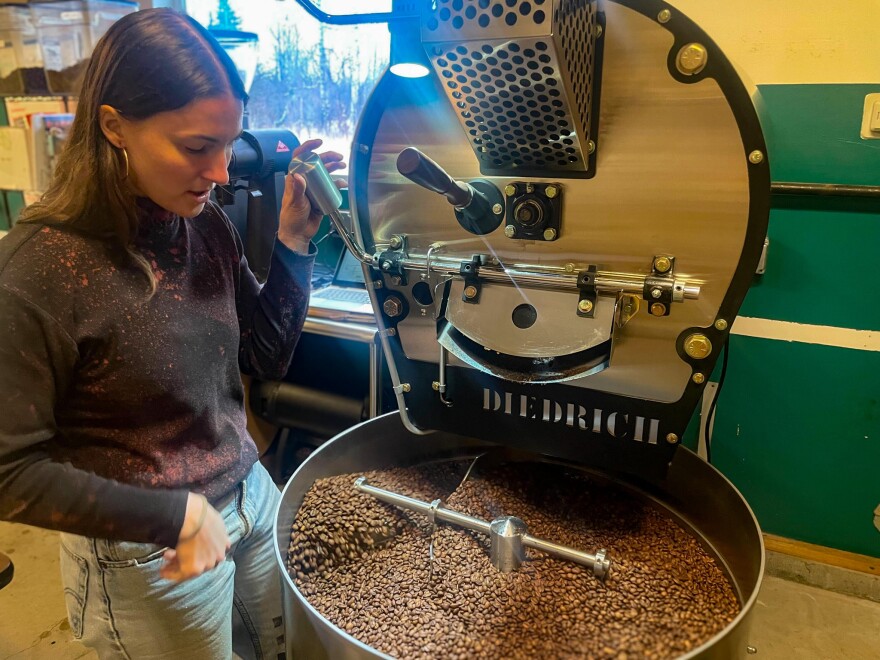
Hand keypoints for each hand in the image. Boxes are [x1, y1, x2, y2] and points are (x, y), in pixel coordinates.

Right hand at [160, 493, 229, 582]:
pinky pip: (180, 575)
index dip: (201, 550)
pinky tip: (162, 571)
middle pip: (203, 561)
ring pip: (192, 568)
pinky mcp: (194, 569)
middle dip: (189, 557)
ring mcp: (207, 563)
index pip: (214, 552)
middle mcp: (218, 555)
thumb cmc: (198, 511)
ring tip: (165, 559)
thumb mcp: (211, 516)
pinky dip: (170, 573)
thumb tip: (203, 525)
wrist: (193, 517)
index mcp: (224, 541)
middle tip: (175, 553)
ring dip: (177, 564)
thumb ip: (212, 524)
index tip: (190, 548)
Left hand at [278, 138, 345, 253]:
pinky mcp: (321, 197)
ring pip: (324, 173)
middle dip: (327, 157)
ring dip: (334, 168)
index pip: (299, 158)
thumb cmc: (291, 219)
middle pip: (315, 163)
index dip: (307, 148)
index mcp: (294, 179)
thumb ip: (297, 190)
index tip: (318, 143)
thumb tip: (298, 176)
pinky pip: (330, 187)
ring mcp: (313, 189)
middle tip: (338, 156)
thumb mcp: (294, 203)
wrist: (298, 234)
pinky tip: (343, 184)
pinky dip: (337, 184)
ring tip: (342, 165)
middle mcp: (305, 181)